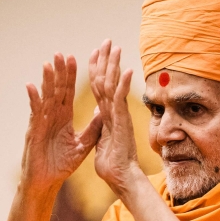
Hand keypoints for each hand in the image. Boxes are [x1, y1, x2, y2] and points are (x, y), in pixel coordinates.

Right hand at [21, 53, 101, 191]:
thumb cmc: (61, 165)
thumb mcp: (83, 144)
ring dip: (47, 81)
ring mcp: (41, 123)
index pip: (68, 93)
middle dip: (59, 72)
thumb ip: (93, 128)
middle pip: (56, 90)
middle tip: (61, 54)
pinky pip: (35, 113)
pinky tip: (32, 86)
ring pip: (45, 97)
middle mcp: (51, 117)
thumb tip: (105, 112)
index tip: (75, 59)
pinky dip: (34, 100)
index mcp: (63, 118)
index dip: (71, 77)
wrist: (47, 182)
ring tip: (49, 64)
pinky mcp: (34, 131)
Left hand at [89, 40, 142, 196]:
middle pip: (107, 81)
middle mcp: (114, 113)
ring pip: (114, 86)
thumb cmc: (113, 167)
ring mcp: (119, 117)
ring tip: (115, 47)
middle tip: (106, 41)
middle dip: (106, 60)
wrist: (122, 179)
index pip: (99, 88)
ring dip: (114, 66)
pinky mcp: (121, 123)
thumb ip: (99, 131)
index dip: (96, 70)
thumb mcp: (101, 145)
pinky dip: (123, 85)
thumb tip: (97, 122)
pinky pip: (120, 101)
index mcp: (107, 116)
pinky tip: (126, 69)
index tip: (93, 54)